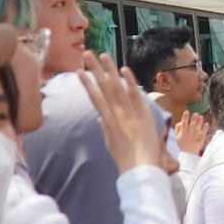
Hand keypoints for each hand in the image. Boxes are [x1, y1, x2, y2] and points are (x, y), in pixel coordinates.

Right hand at [80, 53, 167, 173]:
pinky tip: (124, 69)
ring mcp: (131, 114)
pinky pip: (136, 96)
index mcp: (107, 121)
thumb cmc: (125, 159)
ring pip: (118, 87)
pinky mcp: (144, 115)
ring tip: (103, 55)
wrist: (141, 169)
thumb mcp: (110, 143)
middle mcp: (117, 115)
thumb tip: (100, 117)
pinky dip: (131, 82)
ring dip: (110, 70)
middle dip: (95, 70)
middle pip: (104, 88)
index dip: (86, 83)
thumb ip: (105, 128)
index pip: (95, 98)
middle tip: (86, 54)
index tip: (79, 71)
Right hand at [173, 110, 211, 157]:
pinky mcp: (201, 139)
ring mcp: (195, 137)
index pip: (184, 124)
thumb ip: (178, 128)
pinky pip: (203, 133)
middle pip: (192, 125)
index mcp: (183, 133)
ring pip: (198, 128)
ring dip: (200, 122)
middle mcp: (189, 134)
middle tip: (196, 113)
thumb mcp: (177, 137)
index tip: (186, 111)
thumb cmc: (182, 144)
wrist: (188, 154)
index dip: (185, 117)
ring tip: (201, 116)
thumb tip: (181, 121)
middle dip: (194, 119)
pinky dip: (205, 128)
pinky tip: (206, 124)